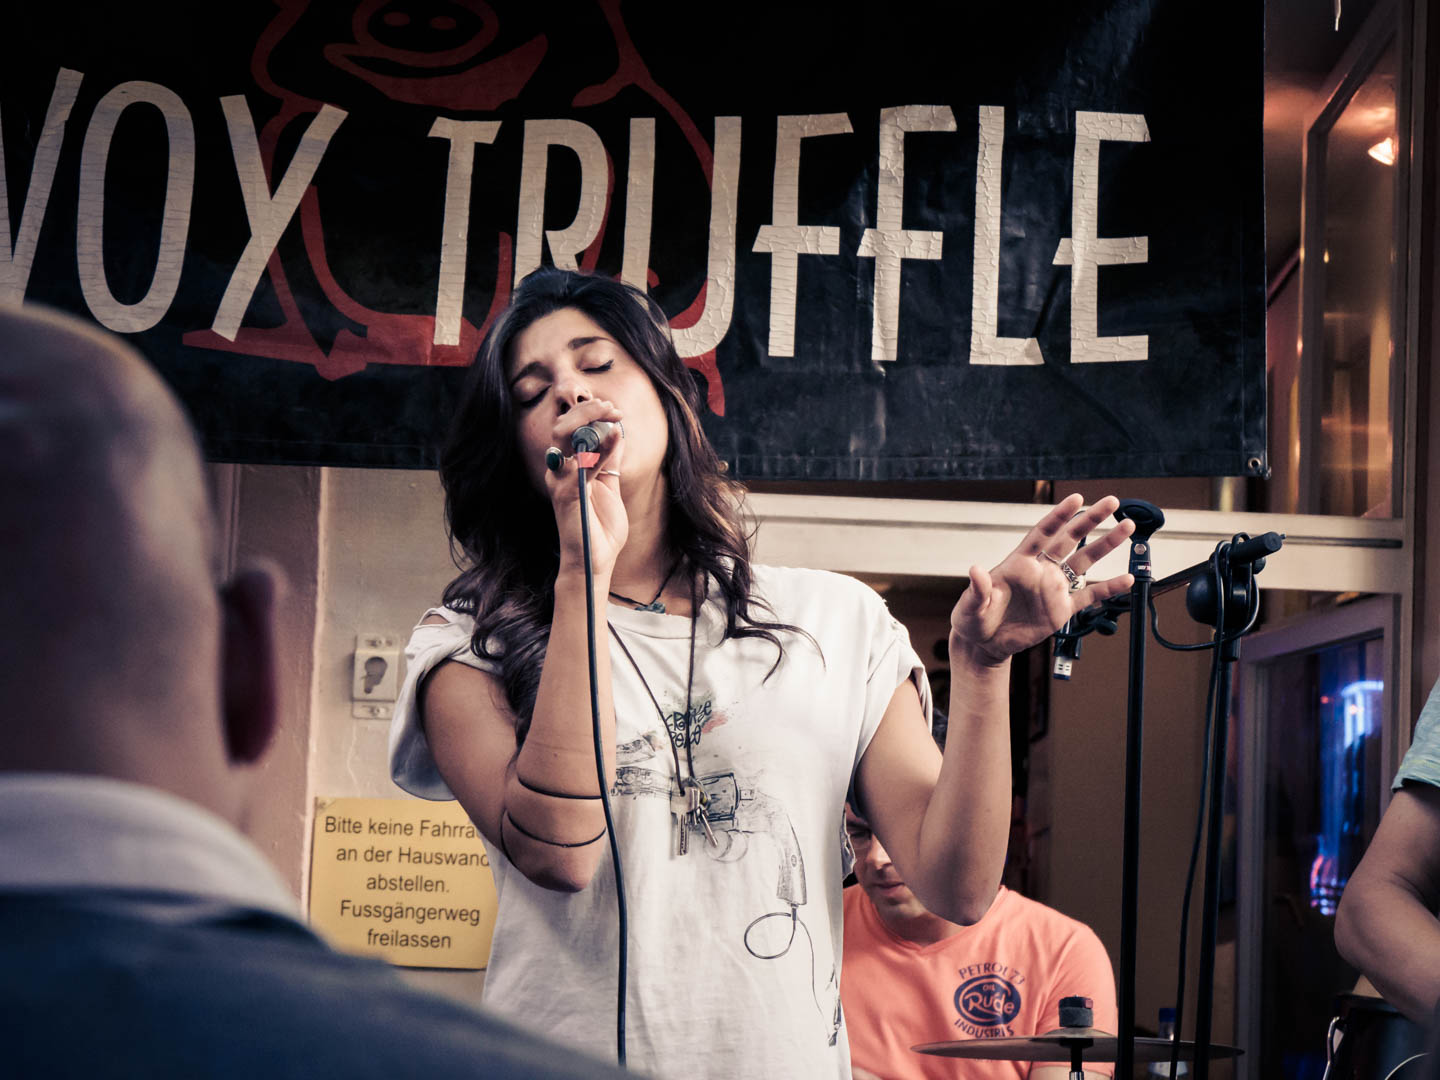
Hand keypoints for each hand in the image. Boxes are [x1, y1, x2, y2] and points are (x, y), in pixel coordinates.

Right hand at [545, 399, 626, 577]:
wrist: (596, 560)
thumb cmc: (600, 527)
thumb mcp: (610, 486)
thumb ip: (610, 461)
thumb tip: (616, 432)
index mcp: (566, 468)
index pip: (570, 430)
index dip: (589, 414)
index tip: (614, 410)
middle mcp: (558, 471)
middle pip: (562, 427)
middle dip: (587, 410)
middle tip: (611, 408)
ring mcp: (560, 482)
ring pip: (564, 438)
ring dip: (588, 420)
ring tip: (611, 413)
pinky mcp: (568, 495)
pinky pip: (583, 465)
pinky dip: (602, 448)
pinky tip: (617, 436)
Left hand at [950, 494, 1134, 664]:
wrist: (985, 644)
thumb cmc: (974, 619)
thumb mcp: (971, 605)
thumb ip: (978, 588)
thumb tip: (975, 570)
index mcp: (1019, 563)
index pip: (1042, 533)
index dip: (1058, 516)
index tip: (1076, 498)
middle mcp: (1041, 571)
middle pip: (1070, 539)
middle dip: (1090, 520)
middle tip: (1112, 502)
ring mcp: (1053, 589)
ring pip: (1085, 562)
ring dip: (1105, 545)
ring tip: (1127, 527)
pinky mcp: (1061, 610)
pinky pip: (1089, 597)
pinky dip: (1108, 589)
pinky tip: (1127, 580)